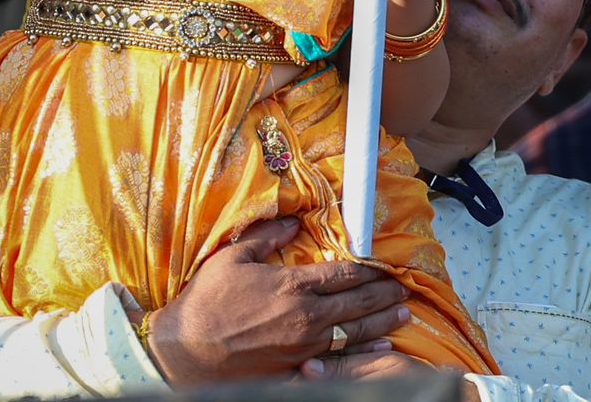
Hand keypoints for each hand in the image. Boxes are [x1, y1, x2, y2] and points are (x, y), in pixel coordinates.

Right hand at [144, 215, 408, 386]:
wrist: (186, 350)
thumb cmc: (207, 300)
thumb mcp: (233, 257)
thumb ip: (268, 237)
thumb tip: (293, 221)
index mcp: (293, 286)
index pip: (342, 274)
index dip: (368, 269)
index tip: (386, 264)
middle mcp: (305, 317)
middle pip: (356, 304)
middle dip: (383, 294)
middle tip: (404, 288)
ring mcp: (303, 347)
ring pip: (353, 332)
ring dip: (381, 322)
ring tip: (403, 314)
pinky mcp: (295, 370)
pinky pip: (338, 363)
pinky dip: (363, 354)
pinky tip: (380, 349)